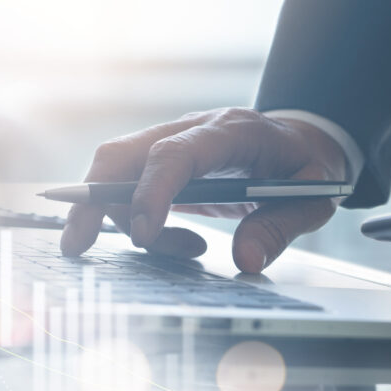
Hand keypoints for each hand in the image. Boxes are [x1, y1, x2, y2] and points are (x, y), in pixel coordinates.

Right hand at [60, 107, 348, 272]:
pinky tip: (176, 243)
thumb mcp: (313, 196)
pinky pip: (129, 188)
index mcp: (230, 131)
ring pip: (117, 175)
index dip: (150, 192)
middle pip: (121, 154)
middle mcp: (190, 129)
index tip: (142, 236)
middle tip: (77, 245)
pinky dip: (137, 221)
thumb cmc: (307, 165)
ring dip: (128, 222)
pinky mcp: (162, 162)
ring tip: (185, 250)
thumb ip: (280, 226)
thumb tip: (245, 260)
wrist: (304, 139)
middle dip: (91, 200)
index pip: (173, 153)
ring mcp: (171, 142)